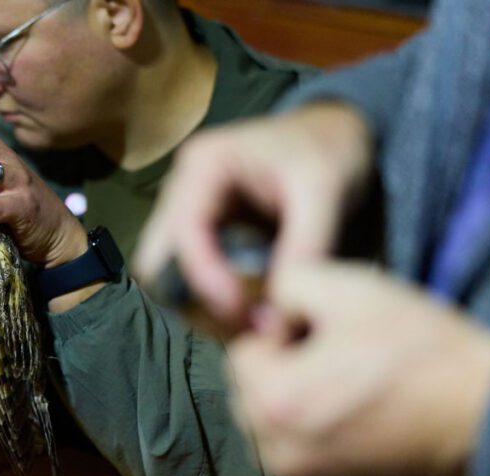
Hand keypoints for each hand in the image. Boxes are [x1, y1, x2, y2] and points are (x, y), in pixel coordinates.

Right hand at [131, 102, 373, 323]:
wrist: (331, 134)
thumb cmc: (326, 150)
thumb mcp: (323, 192)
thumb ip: (304, 250)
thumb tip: (280, 318)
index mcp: (203, 166)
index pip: (183, 230)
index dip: (204, 276)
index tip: (240, 310)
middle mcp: (181, 190)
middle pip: (157, 259)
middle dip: (190, 300)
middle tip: (237, 326)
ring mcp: (186, 214)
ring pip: (166, 276)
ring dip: (198, 307)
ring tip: (246, 325)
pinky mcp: (201, 236)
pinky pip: (188, 279)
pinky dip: (210, 303)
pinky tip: (246, 314)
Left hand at [229, 262, 489, 475]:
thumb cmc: (424, 354)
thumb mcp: (351, 289)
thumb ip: (290, 285)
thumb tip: (267, 307)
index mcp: (275, 401)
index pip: (240, 355)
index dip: (276, 334)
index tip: (315, 332)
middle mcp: (281, 452)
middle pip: (251, 396)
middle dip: (280, 372)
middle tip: (335, 358)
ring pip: (275, 431)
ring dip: (296, 407)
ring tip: (350, 388)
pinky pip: (306, 461)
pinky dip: (320, 441)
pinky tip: (361, 420)